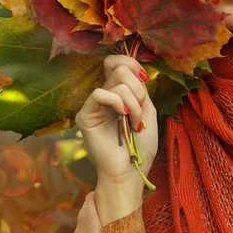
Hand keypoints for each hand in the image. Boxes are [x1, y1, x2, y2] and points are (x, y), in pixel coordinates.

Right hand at [75, 55, 157, 191]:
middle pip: (120, 69)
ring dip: (134, 102)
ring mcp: (93, 105)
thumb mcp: (147, 110)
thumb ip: (140, 88)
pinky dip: (118, 103)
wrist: (132, 170)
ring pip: (117, 81)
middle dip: (138, 89)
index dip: (132, 63)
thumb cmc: (141, 145)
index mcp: (118, 93)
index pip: (117, 62)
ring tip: (134, 122)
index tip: (144, 79)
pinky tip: (123, 117)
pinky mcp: (84, 115)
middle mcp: (104, 96)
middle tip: (139, 112)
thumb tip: (132, 69)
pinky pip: (100, 93)